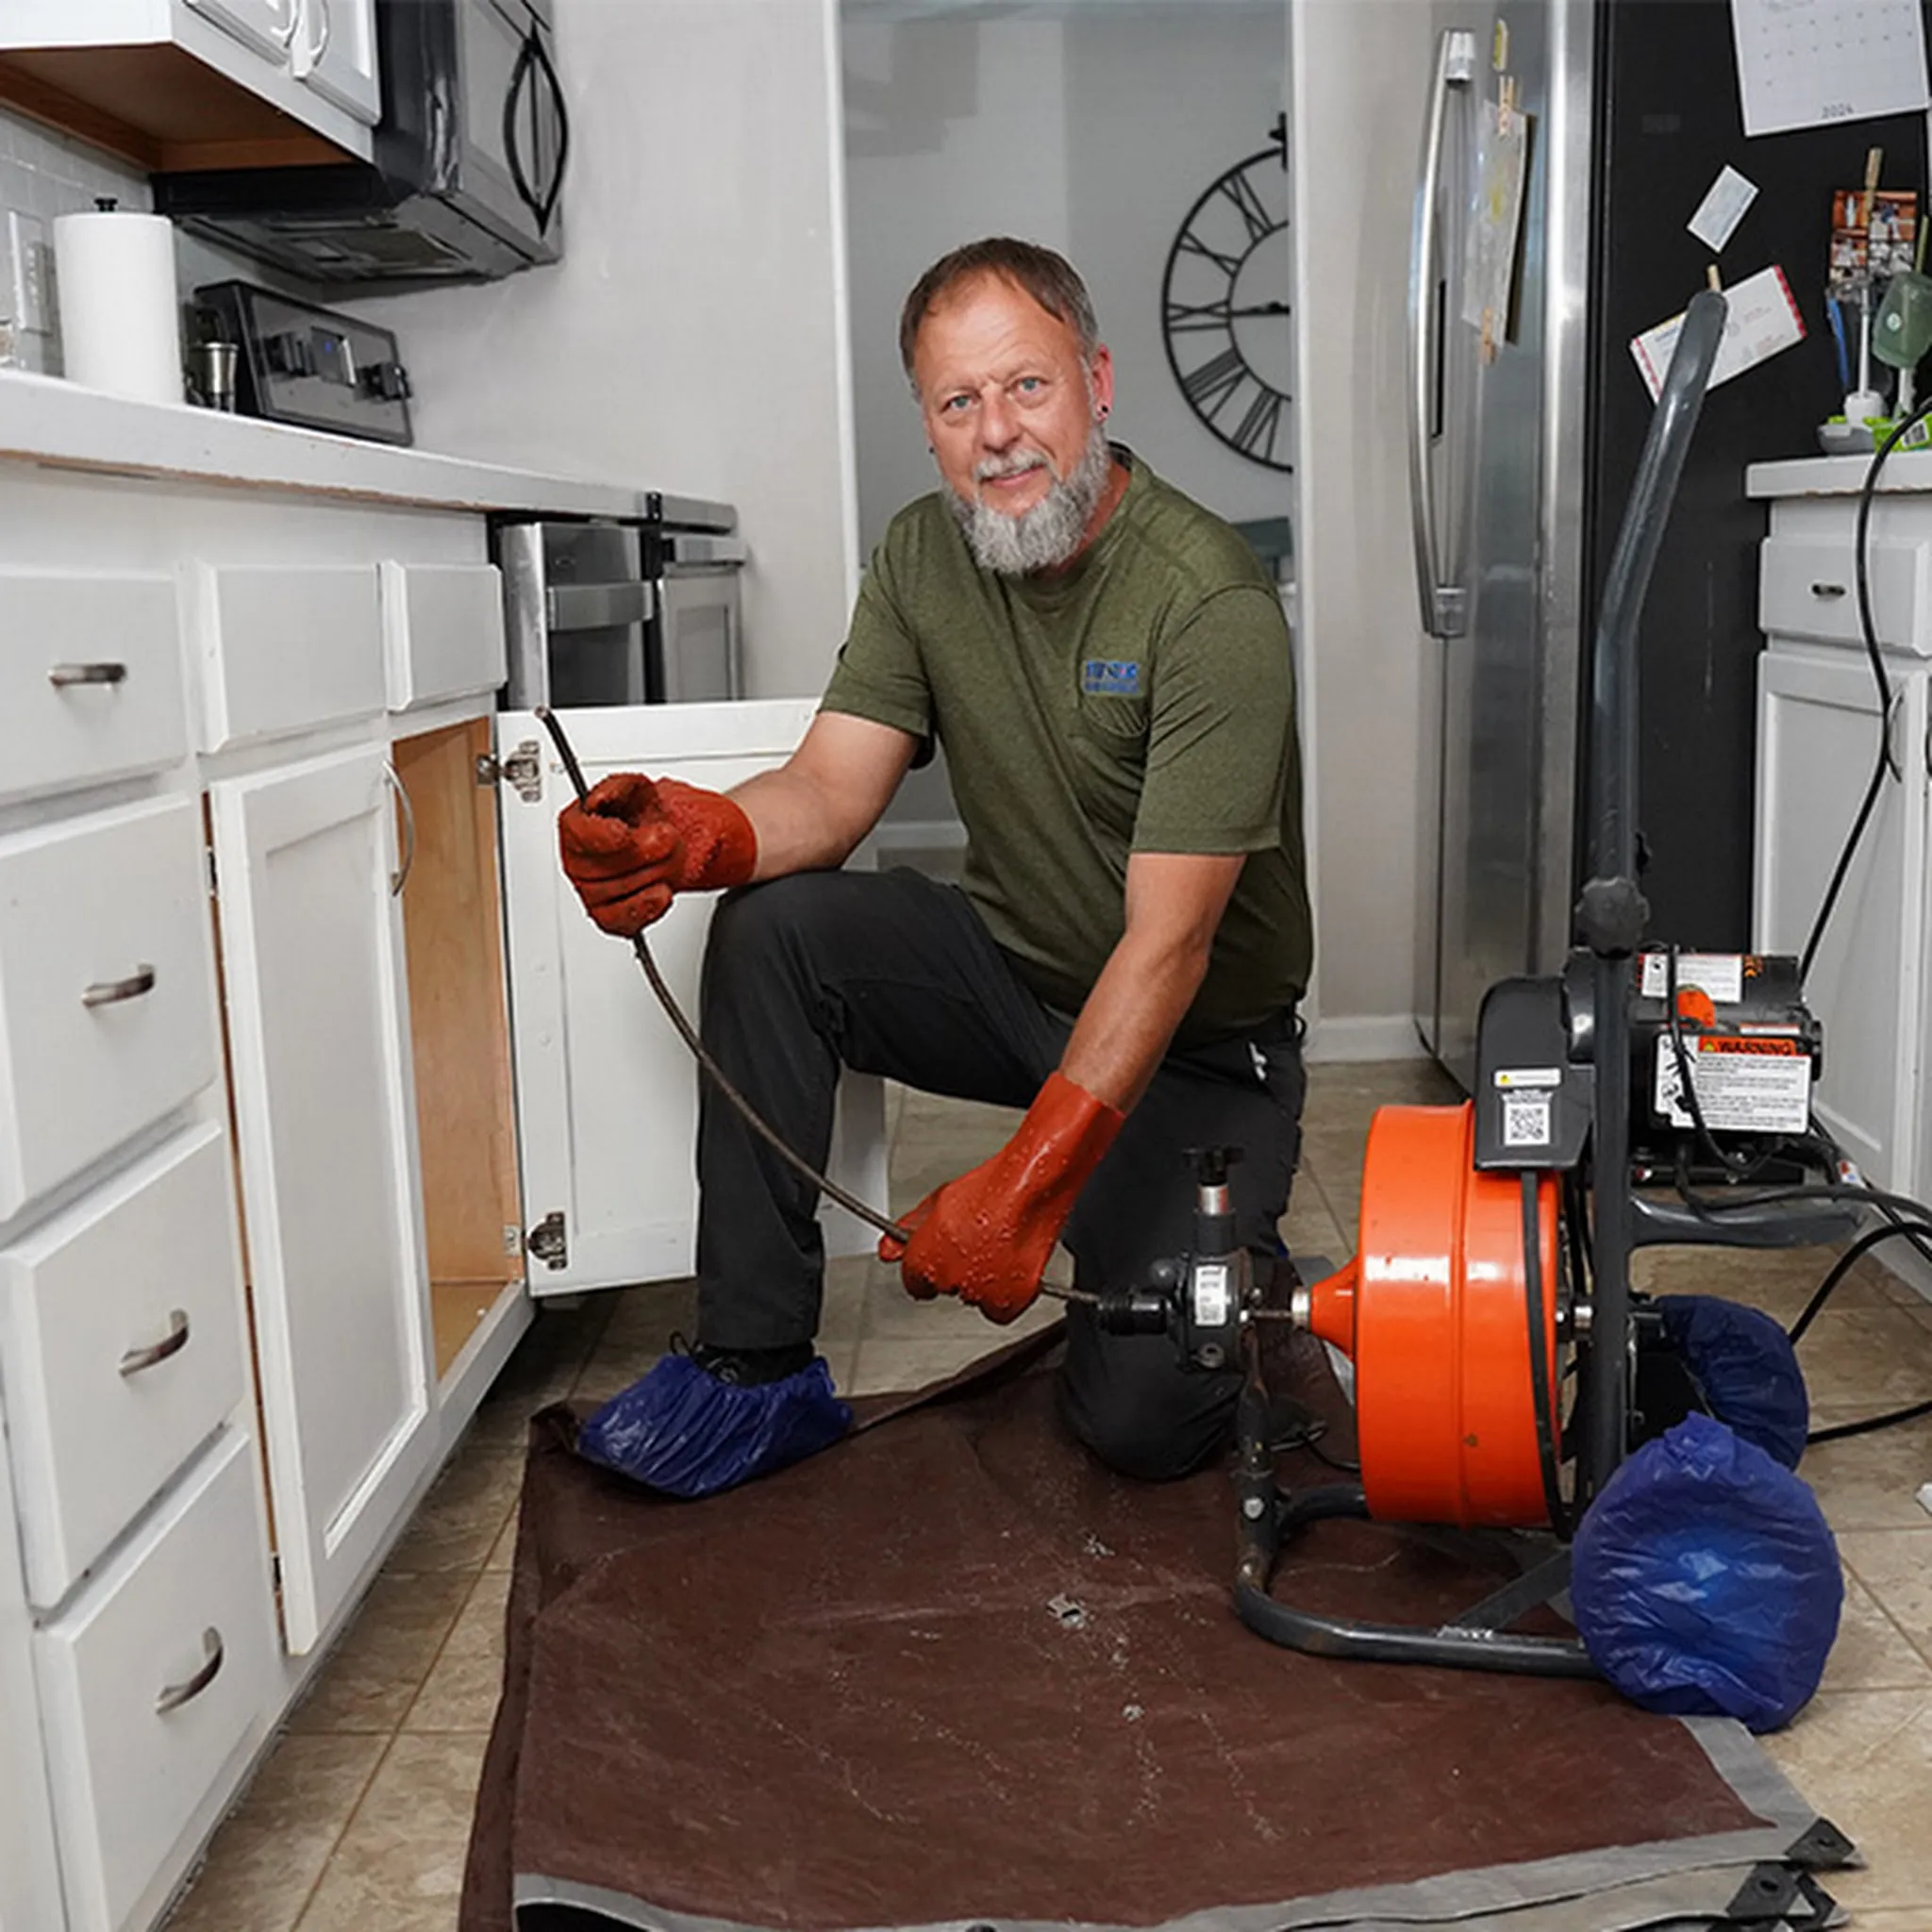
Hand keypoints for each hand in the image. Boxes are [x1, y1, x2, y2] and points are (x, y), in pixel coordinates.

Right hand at [557, 773, 756, 935]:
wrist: (673, 839)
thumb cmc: (651, 815)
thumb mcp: (641, 788)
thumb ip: (618, 786)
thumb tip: (597, 796)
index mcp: (578, 825)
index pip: (576, 833)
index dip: (600, 836)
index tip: (623, 833)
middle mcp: (579, 860)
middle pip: (600, 865)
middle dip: (641, 853)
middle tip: (667, 837)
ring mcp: (592, 890)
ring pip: (616, 892)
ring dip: (653, 874)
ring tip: (671, 858)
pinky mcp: (609, 915)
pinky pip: (621, 921)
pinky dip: (646, 908)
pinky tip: (661, 892)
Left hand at [879, 1071, 1123, 1322]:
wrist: (1031, 1185)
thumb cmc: (990, 1188)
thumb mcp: (938, 1202)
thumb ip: (909, 1229)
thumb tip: (887, 1250)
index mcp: (925, 1259)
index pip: (914, 1282)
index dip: (927, 1268)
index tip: (939, 1259)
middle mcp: (951, 1279)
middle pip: (947, 1288)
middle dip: (958, 1271)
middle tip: (974, 1246)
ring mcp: (982, 1291)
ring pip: (975, 1299)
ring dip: (983, 1282)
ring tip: (996, 1249)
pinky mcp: (1014, 1299)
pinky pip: (1002, 1310)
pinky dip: (1007, 1295)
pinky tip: (1009, 1268)